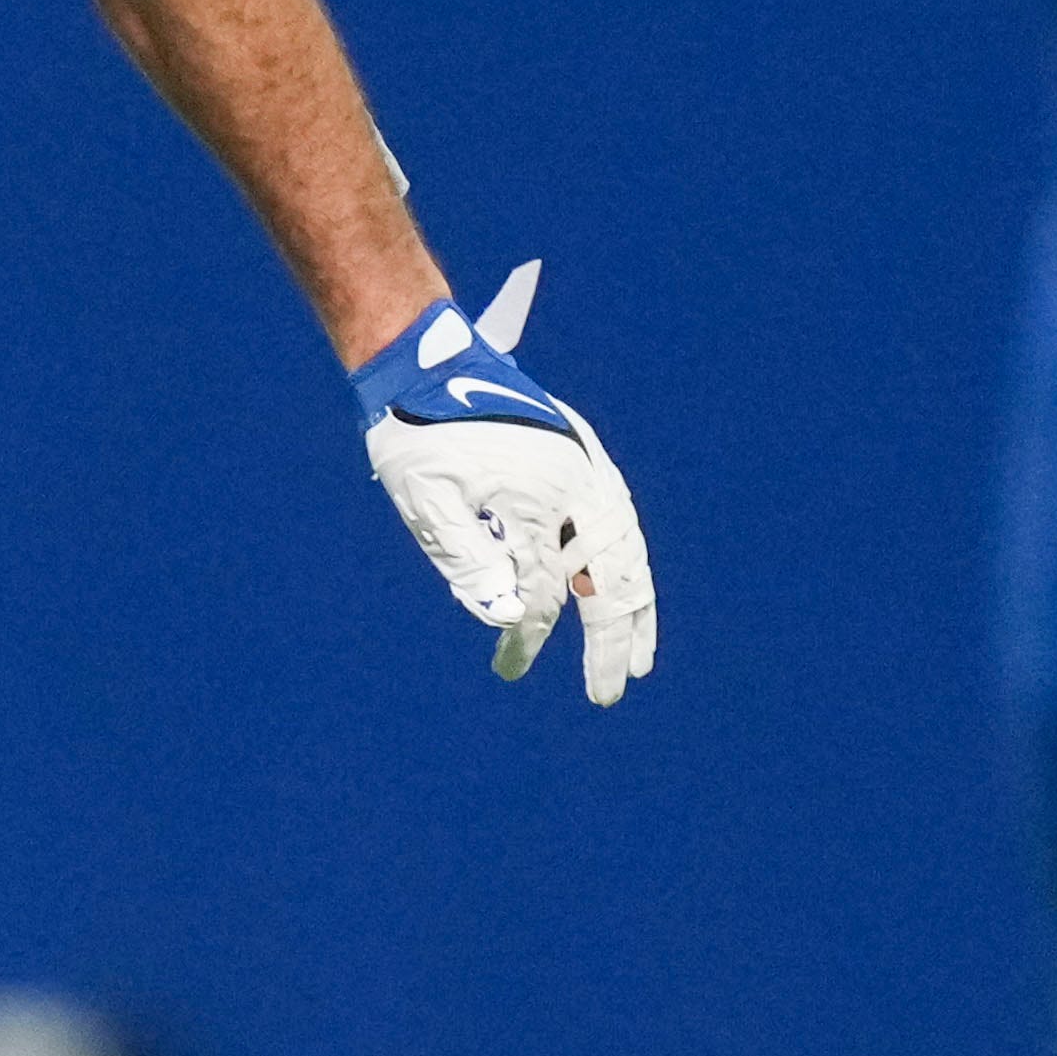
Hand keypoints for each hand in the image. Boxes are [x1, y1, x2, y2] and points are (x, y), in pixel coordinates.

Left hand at [353, 259, 658, 706]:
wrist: (427, 361)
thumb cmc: (416, 435)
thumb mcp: (425, 501)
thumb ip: (467, 560)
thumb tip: (511, 616)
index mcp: (535, 501)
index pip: (544, 595)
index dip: (528, 640)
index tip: (508, 669)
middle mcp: (574, 487)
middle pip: (608, 582)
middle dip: (610, 643)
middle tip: (606, 694)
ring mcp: (585, 470)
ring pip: (628, 553)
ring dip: (636, 608)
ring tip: (639, 657)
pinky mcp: (584, 459)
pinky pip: (622, 523)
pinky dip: (630, 564)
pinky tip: (628, 591)